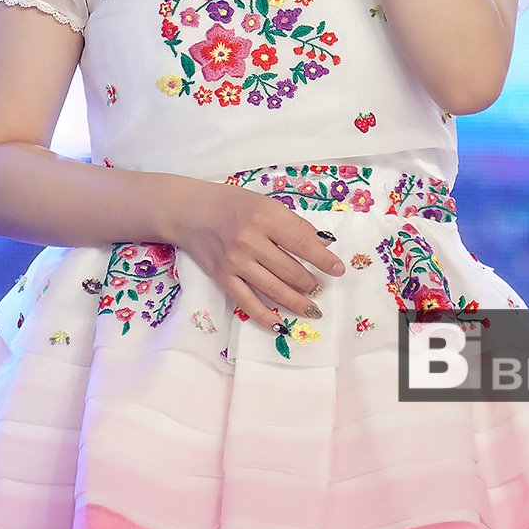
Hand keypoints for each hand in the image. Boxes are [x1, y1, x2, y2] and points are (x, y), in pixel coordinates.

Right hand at [165, 178, 344, 325]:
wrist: (190, 212)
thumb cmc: (233, 204)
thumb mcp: (266, 204)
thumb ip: (294, 224)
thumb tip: (323, 244)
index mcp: (265, 216)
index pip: (303, 242)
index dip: (324, 259)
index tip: (338, 270)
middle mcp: (250, 240)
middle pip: (290, 270)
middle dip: (310, 283)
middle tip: (320, 289)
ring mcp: (235, 261)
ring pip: (274, 289)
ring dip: (296, 302)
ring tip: (311, 307)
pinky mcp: (223, 278)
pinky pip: (248, 303)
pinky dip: (265, 317)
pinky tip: (280, 325)